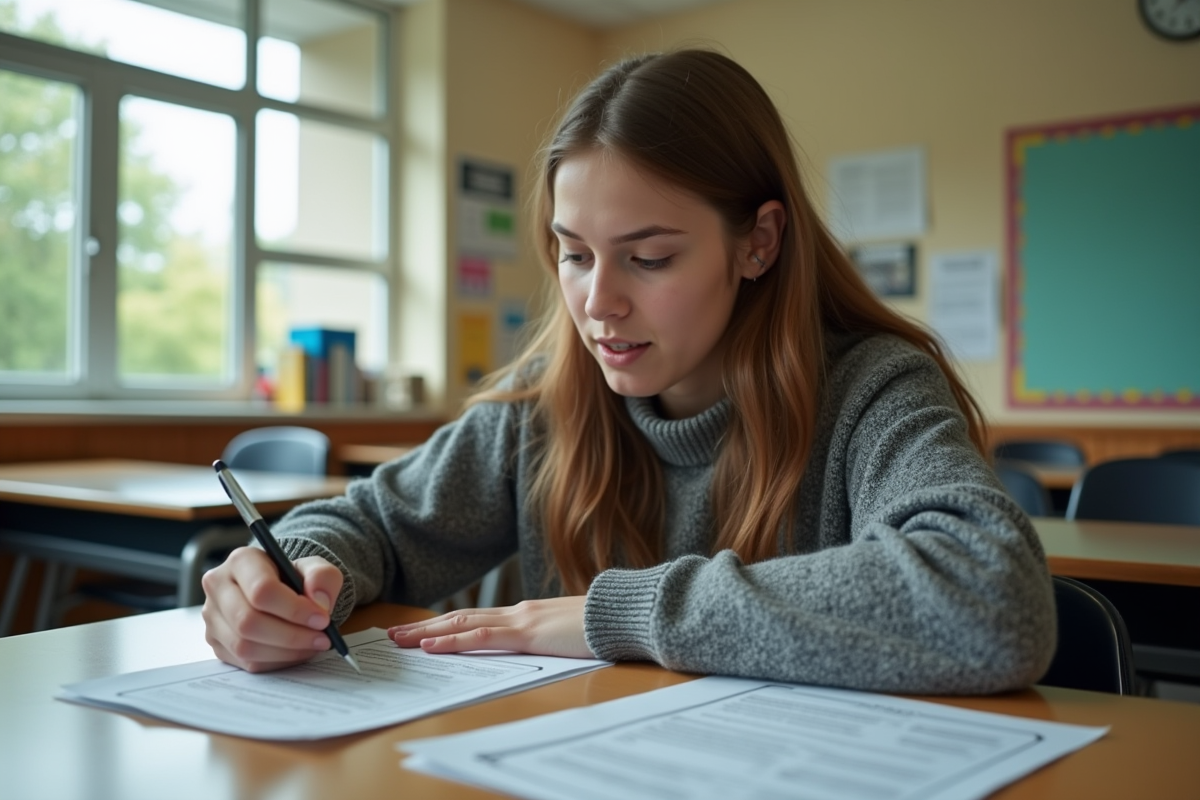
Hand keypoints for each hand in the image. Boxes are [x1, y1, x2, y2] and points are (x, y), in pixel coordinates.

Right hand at [201, 546, 343, 672]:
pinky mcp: (216, 642)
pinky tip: (295, 652)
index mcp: (241, 561)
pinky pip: (245, 661)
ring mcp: (212, 617)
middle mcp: (218, 587)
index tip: (322, 619)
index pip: (261, 590)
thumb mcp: (314, 567)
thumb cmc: (293, 577)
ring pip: (244, 646)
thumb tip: (319, 603)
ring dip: (285, 652)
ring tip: (312, 645)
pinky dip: (276, 661)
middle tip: (322, 638)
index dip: (295, 609)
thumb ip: (322, 577)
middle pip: (248, 622)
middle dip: (292, 635)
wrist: (278, 591)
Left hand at [388, 597, 592, 658]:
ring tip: (400, 640)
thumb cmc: (604, 626)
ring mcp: (521, 620)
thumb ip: (549, 638)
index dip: (447, 625)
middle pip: (461, 619)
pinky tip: (431, 646)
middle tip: (394, 635)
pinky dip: (452, 641)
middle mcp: (518, 612)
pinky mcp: (527, 634)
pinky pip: (481, 638)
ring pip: (462, 625)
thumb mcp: (569, 635)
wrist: (623, 614)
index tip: (423, 632)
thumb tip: (540, 646)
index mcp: (527, 614)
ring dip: (428, 633)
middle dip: (426, 627)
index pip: (477, 619)